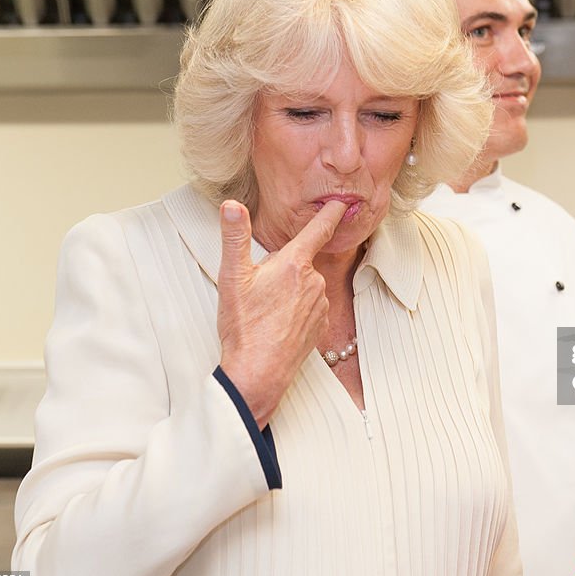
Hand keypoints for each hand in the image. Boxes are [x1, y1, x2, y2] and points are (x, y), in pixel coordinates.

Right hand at [216, 199, 345, 427]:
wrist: (258, 372)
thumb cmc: (244, 326)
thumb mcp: (232, 277)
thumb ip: (234, 237)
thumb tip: (232, 205)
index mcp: (295, 264)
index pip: (318, 231)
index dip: (330, 214)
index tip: (343, 203)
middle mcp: (314, 281)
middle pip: (299, 262)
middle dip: (281, 269)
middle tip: (258, 291)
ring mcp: (320, 304)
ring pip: (303, 285)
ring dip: (287, 290)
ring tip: (266, 311)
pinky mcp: (321, 325)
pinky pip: (307, 306)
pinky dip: (294, 310)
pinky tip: (277, 324)